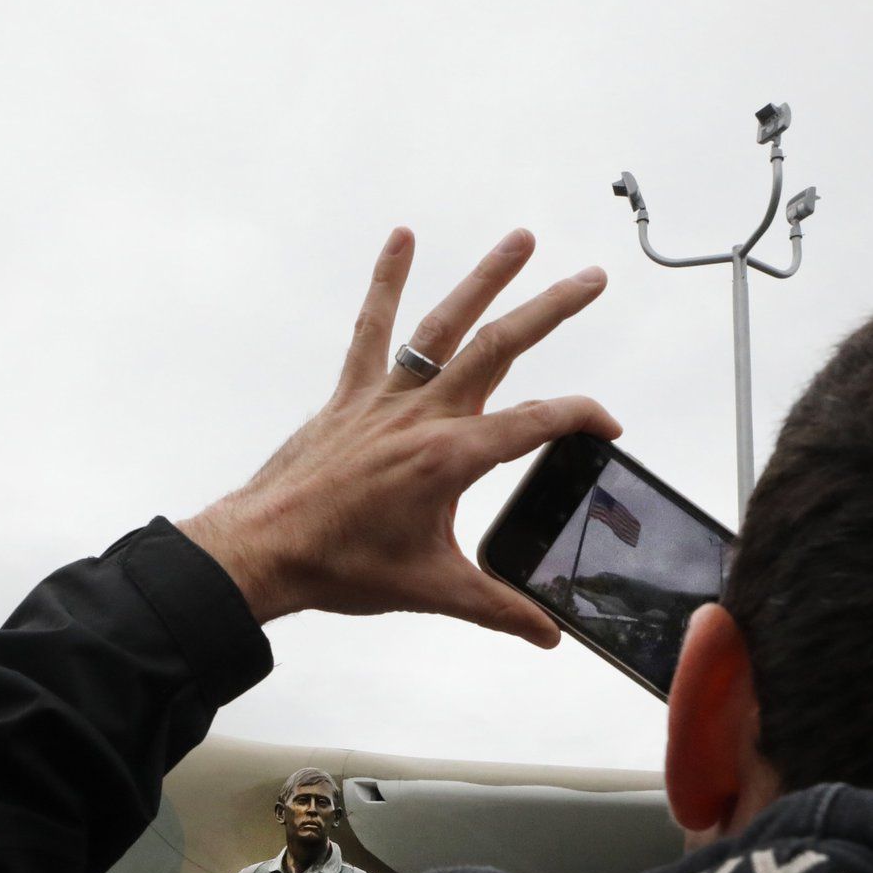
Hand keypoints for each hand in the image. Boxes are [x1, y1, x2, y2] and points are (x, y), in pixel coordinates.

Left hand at [179, 228, 616, 645]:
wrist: (266, 549)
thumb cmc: (340, 566)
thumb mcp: (433, 589)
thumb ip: (499, 609)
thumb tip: (548, 634)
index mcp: (450, 457)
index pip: (536, 424)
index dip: (581, 419)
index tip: (607, 427)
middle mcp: (422, 415)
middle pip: (500, 347)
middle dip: (551, 309)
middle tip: (592, 277)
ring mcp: (384, 398)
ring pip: (443, 324)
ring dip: (484, 278)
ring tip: (520, 239)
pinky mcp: (351, 395)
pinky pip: (372, 330)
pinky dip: (386, 282)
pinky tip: (401, 238)